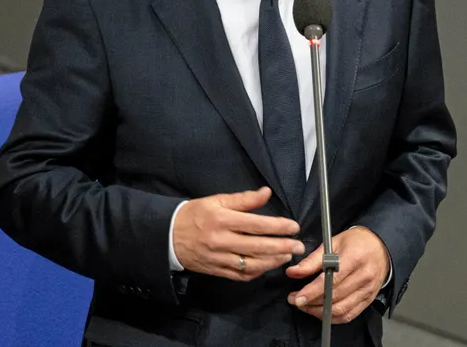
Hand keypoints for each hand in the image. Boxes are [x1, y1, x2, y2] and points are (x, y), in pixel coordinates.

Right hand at [171, 186, 304, 280]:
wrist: (167, 237)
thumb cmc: (194, 215)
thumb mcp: (216, 200)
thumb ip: (243, 199)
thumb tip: (266, 193)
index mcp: (222, 219)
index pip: (256, 224)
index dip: (278, 227)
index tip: (294, 227)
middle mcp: (222, 240)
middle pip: (258, 246)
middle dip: (282, 247)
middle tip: (299, 246)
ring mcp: (219, 258)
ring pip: (252, 263)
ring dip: (273, 261)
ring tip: (287, 256)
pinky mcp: (217, 271)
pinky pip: (241, 275)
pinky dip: (257, 272)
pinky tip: (268, 265)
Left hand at [285, 226, 389, 323]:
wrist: (381, 246)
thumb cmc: (356, 242)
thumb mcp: (333, 243)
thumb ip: (313, 260)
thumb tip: (293, 272)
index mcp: (354, 258)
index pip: (331, 280)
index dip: (312, 291)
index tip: (297, 297)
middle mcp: (363, 276)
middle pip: (334, 297)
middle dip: (311, 302)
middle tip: (295, 300)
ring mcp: (367, 290)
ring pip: (341, 309)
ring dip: (319, 312)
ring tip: (305, 306)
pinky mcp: (368, 299)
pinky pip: (349, 315)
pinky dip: (332, 317)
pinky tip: (321, 312)